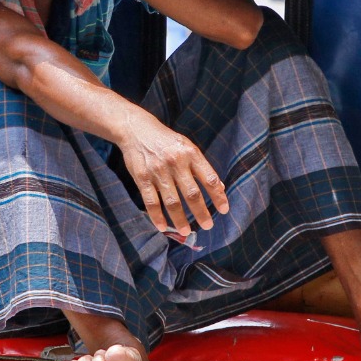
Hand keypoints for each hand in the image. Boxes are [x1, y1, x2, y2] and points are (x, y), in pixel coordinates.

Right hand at [116, 112, 228, 238]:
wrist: (136, 129)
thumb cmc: (166, 141)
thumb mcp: (187, 147)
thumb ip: (202, 167)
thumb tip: (221, 188)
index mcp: (191, 154)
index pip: (209, 178)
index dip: (218, 196)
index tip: (224, 210)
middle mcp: (176, 162)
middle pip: (191, 193)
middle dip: (201, 212)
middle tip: (207, 226)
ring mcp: (158, 171)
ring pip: (172, 201)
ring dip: (180, 219)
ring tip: (186, 231)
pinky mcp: (142, 177)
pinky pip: (151, 201)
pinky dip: (157, 216)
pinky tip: (163, 227)